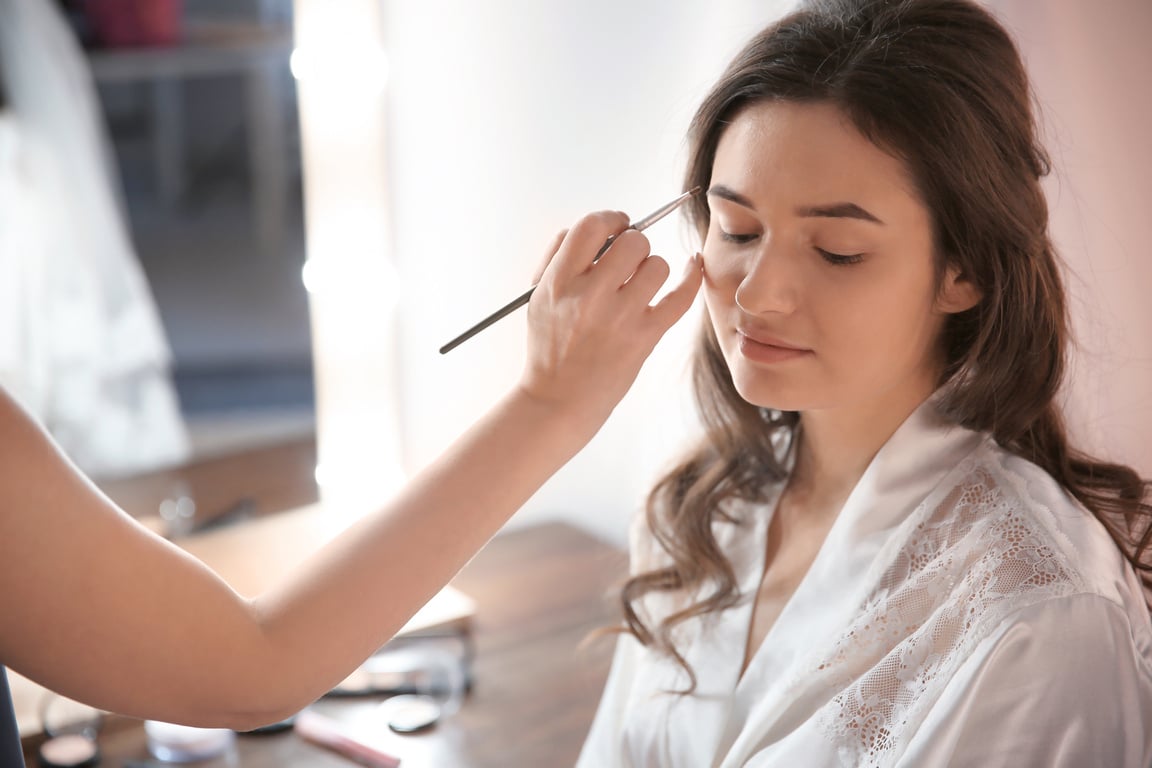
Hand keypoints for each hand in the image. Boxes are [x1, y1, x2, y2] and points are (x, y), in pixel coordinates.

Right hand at [519, 210, 701, 425]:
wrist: (559, 400)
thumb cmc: (551, 348)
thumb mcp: (539, 298)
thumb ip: (557, 257)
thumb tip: (592, 228)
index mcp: (559, 282)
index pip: (590, 227)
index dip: (611, 219)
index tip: (619, 224)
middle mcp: (589, 296)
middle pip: (632, 242)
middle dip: (635, 244)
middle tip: (629, 260)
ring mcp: (619, 317)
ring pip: (657, 265)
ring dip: (653, 268)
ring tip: (641, 284)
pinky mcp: (644, 337)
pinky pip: (680, 296)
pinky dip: (692, 276)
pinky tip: (694, 265)